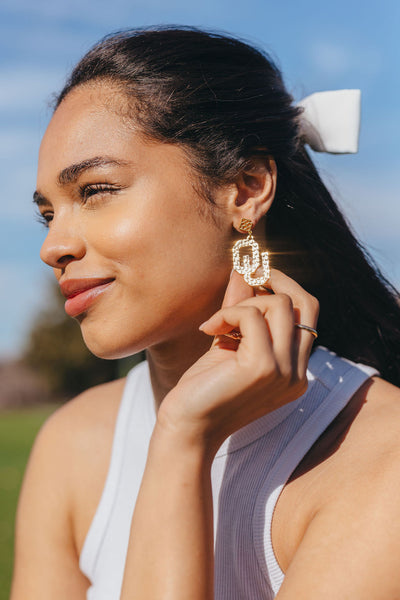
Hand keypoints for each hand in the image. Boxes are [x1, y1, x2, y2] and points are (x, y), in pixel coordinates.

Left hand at [156, 269, 318, 455]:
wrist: (186, 429)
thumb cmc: (204, 389)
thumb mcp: (228, 344)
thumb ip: (241, 310)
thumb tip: (244, 269)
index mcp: (296, 371)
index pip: (307, 314)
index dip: (282, 286)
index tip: (253, 276)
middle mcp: (298, 373)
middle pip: (305, 303)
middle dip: (275, 278)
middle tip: (244, 273)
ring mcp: (285, 372)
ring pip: (279, 304)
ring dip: (243, 302)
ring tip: (217, 322)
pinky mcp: (263, 368)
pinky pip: (251, 316)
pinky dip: (227, 313)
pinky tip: (208, 329)